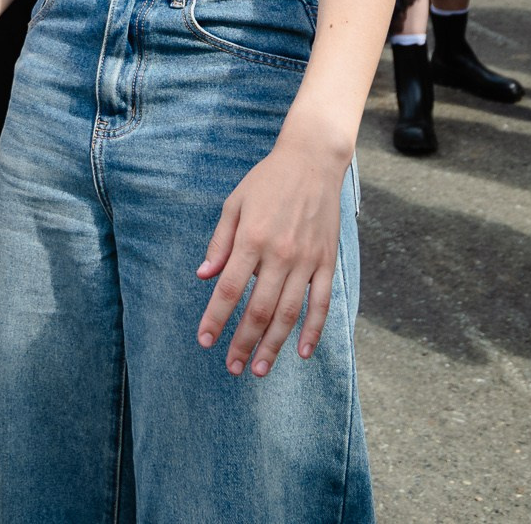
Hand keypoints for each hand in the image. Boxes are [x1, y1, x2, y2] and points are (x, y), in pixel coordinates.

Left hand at [196, 125, 350, 376]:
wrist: (313, 161)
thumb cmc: (268, 181)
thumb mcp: (234, 204)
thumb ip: (220, 242)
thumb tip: (204, 276)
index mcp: (251, 239)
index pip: (229, 289)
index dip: (216, 318)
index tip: (205, 341)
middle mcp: (279, 254)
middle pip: (259, 310)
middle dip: (243, 342)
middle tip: (233, 367)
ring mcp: (307, 260)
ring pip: (288, 314)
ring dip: (274, 345)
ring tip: (261, 369)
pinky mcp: (327, 262)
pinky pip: (321, 303)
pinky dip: (313, 330)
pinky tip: (303, 352)